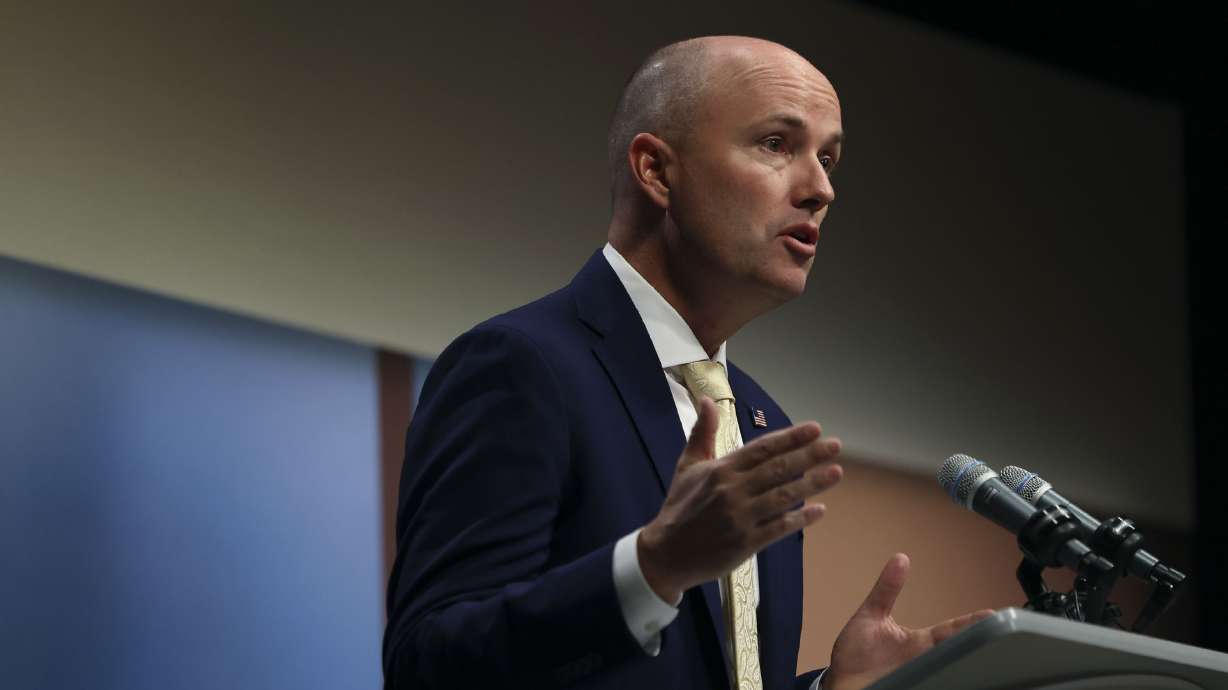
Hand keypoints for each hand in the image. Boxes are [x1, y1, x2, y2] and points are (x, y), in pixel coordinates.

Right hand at [638, 397, 842, 601]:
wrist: (666, 554)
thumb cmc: (679, 506)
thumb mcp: (687, 465)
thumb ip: (702, 433)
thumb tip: (708, 400)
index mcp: (721, 469)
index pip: (762, 448)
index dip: (790, 438)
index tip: (815, 429)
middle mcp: (732, 490)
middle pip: (778, 469)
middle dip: (809, 456)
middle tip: (835, 446)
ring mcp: (740, 517)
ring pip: (783, 496)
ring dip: (812, 484)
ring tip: (836, 472)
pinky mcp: (746, 543)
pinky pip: (779, 528)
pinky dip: (800, 518)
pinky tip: (820, 510)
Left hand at [825, 554, 994, 689]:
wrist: (839, 683)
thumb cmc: (855, 654)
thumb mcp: (871, 615)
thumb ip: (887, 589)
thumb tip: (900, 558)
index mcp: (920, 642)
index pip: (952, 630)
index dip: (971, 623)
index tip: (992, 614)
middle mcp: (924, 661)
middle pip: (957, 650)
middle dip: (976, 644)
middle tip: (997, 635)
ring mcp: (920, 676)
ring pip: (950, 670)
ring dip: (962, 664)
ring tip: (980, 657)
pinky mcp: (913, 686)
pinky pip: (932, 683)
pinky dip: (941, 680)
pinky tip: (950, 677)